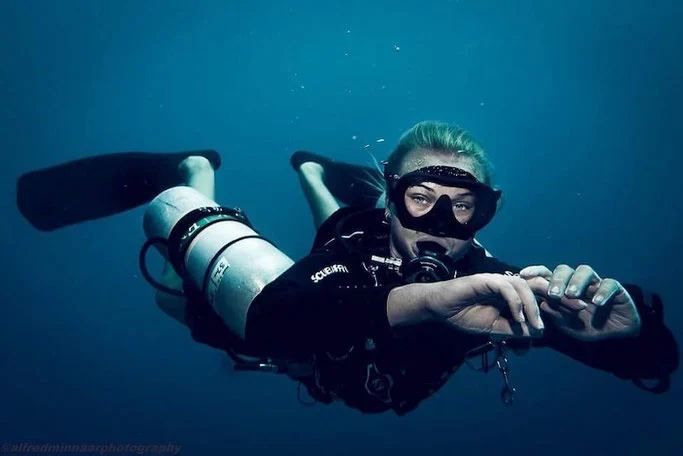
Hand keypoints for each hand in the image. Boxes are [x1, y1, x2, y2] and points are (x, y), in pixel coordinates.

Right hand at [427, 273, 545, 338]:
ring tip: (533, 323)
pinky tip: (517, 317)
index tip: (556, 320)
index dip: (547, 302)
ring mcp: (495, 280)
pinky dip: (515, 302)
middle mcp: (505, 283)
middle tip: (547, 323)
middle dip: (546, 300)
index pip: (534, 292)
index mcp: (509, 293)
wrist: (439, 309)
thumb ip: (515, 329)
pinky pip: (505, 288)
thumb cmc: (464, 316)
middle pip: (533, 285)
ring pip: (521, 285)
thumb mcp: (495, 328)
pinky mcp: (484, 280)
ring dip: (530, 305)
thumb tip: (538, 332)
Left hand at [520, 264, 640, 340]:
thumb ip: (554, 314)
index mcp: (563, 288)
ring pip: (584, 271)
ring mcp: (596, 283)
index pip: (547, 274)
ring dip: (576, 282)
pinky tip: (597, 302)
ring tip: (572, 295)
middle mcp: (578, 282)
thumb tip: (539, 302)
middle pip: (564, 269)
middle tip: (553, 294)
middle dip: (557, 280)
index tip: (523, 274)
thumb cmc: (587, 325)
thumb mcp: (567, 324)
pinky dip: (603, 292)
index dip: (535, 271)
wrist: (615, 335)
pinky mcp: (615, 288)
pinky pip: (609, 284)